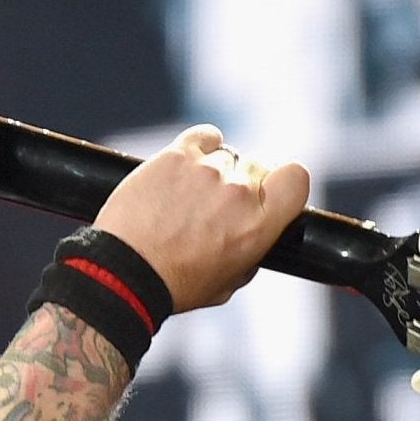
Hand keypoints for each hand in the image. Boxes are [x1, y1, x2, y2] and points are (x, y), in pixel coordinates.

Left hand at [92, 125, 309, 310]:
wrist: (123, 273)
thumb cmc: (173, 284)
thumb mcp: (229, 281)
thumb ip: (252, 248)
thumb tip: (258, 230)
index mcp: (260, 225)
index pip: (297, 177)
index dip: (282, 183)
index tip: (267, 192)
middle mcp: (238, 193)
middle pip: (258, 166)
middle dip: (241, 183)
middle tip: (213, 205)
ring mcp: (207, 171)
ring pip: (225, 155)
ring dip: (211, 171)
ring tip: (184, 198)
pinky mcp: (176, 156)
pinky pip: (202, 136)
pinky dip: (198, 147)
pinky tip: (183, 166)